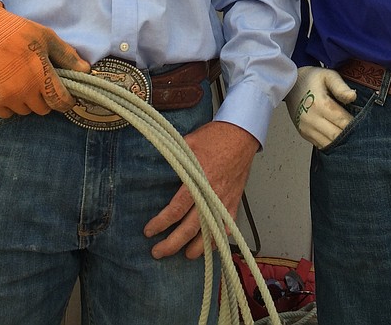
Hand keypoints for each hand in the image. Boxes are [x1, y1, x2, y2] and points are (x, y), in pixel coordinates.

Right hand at [0, 0, 89, 116]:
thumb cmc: (17, 31)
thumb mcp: (46, 37)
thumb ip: (66, 56)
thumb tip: (86, 70)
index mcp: (40, 74)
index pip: (60, 101)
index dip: (66, 101)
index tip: (67, 97)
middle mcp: (23, 90)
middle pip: (43, 109)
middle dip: (45, 99)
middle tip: (40, 83)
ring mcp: (5, 97)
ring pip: (25, 111)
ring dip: (27, 102)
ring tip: (23, 83)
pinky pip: (6, 113)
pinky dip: (9, 105)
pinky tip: (8, 88)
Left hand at [143, 120, 259, 259]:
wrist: (241, 135)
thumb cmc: (215, 137)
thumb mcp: (188, 141)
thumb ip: (173, 156)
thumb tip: (151, 160)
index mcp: (199, 180)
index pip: (177, 208)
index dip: (161, 222)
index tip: (149, 231)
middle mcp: (212, 195)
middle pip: (191, 227)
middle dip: (173, 243)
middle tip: (158, 252)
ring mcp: (225, 201)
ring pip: (211, 233)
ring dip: (197, 248)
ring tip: (183, 255)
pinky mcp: (234, 202)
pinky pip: (227, 227)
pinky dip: (218, 239)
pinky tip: (208, 246)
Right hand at [285, 66, 355, 148]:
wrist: (290, 84)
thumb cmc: (312, 78)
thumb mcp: (328, 75)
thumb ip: (341, 86)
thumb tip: (354, 96)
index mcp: (320, 104)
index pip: (344, 122)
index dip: (357, 125)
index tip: (366, 123)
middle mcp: (312, 119)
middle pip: (338, 136)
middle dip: (351, 136)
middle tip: (362, 133)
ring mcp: (307, 129)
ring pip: (330, 145)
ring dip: (342, 143)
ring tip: (352, 137)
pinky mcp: (304, 134)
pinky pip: (322, 146)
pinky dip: (332, 144)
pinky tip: (340, 139)